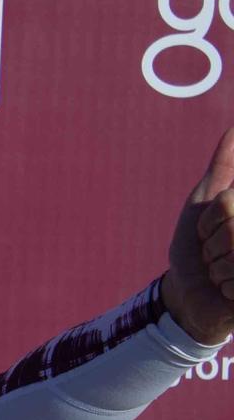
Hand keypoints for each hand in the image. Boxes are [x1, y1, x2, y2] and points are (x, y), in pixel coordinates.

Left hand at [164, 125, 233, 344]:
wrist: (189, 292)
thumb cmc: (197, 245)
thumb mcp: (207, 200)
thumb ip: (224, 164)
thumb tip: (233, 127)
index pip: (229, 202)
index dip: (213, 217)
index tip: (212, 229)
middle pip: (233, 225)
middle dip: (213, 242)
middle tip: (215, 253)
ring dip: (218, 267)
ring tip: (223, 272)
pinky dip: (225, 287)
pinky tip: (229, 291)